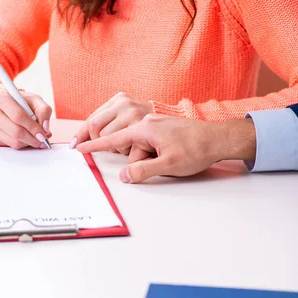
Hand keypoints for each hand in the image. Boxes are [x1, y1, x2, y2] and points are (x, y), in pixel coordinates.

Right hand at [0, 91, 51, 148]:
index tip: (43, 134)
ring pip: (13, 141)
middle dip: (32, 139)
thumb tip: (45, 128)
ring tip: (36, 138)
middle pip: (15, 132)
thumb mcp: (34, 100)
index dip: (33, 127)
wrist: (3, 105)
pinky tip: (26, 138)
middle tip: (42, 140)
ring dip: (28, 143)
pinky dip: (21, 144)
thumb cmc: (20, 102)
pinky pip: (9, 145)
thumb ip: (44, 111)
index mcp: (1, 99)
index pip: (18, 116)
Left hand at [71, 92, 152, 150]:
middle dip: (100, 143)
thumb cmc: (156, 125)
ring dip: (118, 151)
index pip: (92, 120)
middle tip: (112, 148)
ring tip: (133, 147)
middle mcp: (126, 104)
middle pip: (95, 129)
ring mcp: (136, 115)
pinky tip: (141, 152)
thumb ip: (112, 122)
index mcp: (120, 100)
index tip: (74, 146)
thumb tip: (85, 137)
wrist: (192, 131)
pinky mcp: (146, 129)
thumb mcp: (131, 115)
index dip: (81, 135)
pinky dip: (131, 158)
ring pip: (111, 142)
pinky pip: (128, 153)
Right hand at [76, 114, 255, 183]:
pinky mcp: (159, 126)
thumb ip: (143, 170)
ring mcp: (152, 122)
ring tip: (164, 159)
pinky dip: (144, 148)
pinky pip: (142, 138)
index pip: (112, 138)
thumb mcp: (169, 165)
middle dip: (131, 156)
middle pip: (123, 142)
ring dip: (141, 154)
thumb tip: (124, 176)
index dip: (94, 145)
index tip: (79, 148)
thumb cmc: (196, 149)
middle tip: (157, 162)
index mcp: (144, 128)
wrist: (218, 138)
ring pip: (133, 142)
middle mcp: (145, 121)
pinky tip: (162, 153)